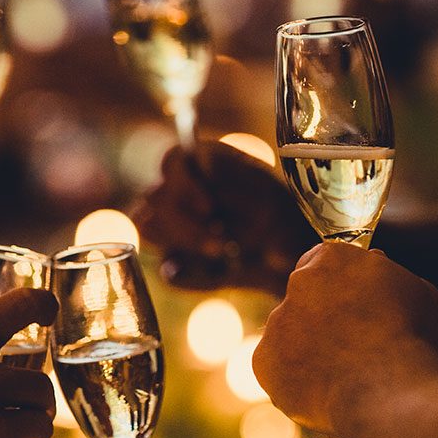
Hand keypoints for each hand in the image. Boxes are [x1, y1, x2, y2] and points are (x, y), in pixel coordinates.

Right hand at [132, 141, 314, 294]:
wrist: (289, 259)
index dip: (184, 185)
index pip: (172, 162)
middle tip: (220, 242)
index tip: (209, 208)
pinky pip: (166, 271)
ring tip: (220, 253)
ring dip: (183, 244)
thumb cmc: (280, 216)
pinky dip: (190, 275)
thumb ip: (234, 178)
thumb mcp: (266, 195)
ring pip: (148, 228)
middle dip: (185, 225)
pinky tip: (219, 272)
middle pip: (154, 198)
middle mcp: (177, 190)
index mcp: (201, 163)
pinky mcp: (172, 260)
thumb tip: (203, 162)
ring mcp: (169, 225)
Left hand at [253, 243, 437, 431]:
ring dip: (308, 350)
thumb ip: (387, 279)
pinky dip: (295, 380)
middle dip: (322, 317)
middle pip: (305, 298)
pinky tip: (325, 393)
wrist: (387, 392)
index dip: (338, 284)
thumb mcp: (418, 293)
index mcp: (333, 258)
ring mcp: (277, 322)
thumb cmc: (412, 342)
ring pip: (289, 335)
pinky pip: (277, 369)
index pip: (324, 261)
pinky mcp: (263, 360)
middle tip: (350, 346)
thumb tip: (375, 277)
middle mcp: (297, 283)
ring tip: (344, 377)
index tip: (351, 303)